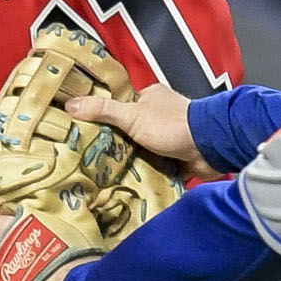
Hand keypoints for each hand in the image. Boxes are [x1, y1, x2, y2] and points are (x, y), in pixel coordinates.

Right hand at [66, 87, 197, 166]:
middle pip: (134, 131)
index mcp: (151, 98)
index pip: (123, 107)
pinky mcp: (180, 156)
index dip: (108, 119)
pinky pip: (160, 166)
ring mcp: (173, 136)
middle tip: (99, 159)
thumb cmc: (171, 125)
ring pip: (146, 150)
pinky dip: (151, 173)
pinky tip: (135, 183)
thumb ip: (103, 111)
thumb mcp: (131, 115)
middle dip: (121, 145)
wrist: (208, 146)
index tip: (90, 134)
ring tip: (111, 175)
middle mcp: (162, 115)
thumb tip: (71, 104)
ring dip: (135, 161)